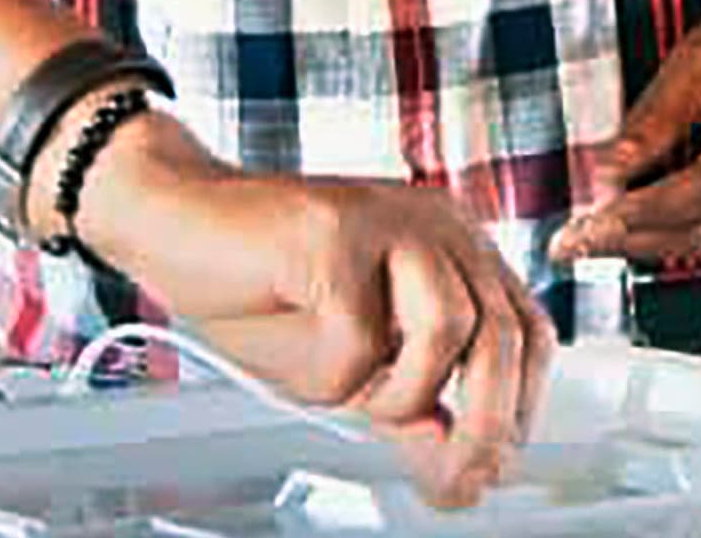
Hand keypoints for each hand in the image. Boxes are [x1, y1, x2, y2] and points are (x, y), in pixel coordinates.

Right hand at [81, 121, 552, 510]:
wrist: (171, 220)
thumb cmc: (259, 286)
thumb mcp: (350, 361)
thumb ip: (411, 403)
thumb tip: (461, 466)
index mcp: (454, 245)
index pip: (529, 329)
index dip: (523, 407)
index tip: (493, 464)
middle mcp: (434, 223)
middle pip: (503, 332)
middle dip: (486, 424)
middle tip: (456, 480)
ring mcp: (386, 221)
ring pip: (448, 329)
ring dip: (406, 393)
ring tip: (362, 402)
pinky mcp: (333, 233)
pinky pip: (358, 337)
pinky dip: (328, 375)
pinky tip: (298, 361)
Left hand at [547, 0, 700, 270]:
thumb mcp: (700, 56)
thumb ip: (654, 121)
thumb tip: (605, 179)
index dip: (638, 217)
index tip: (582, 231)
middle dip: (635, 241)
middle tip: (576, 244)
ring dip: (660, 245)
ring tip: (607, 235)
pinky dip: (698, 241)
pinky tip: (660, 229)